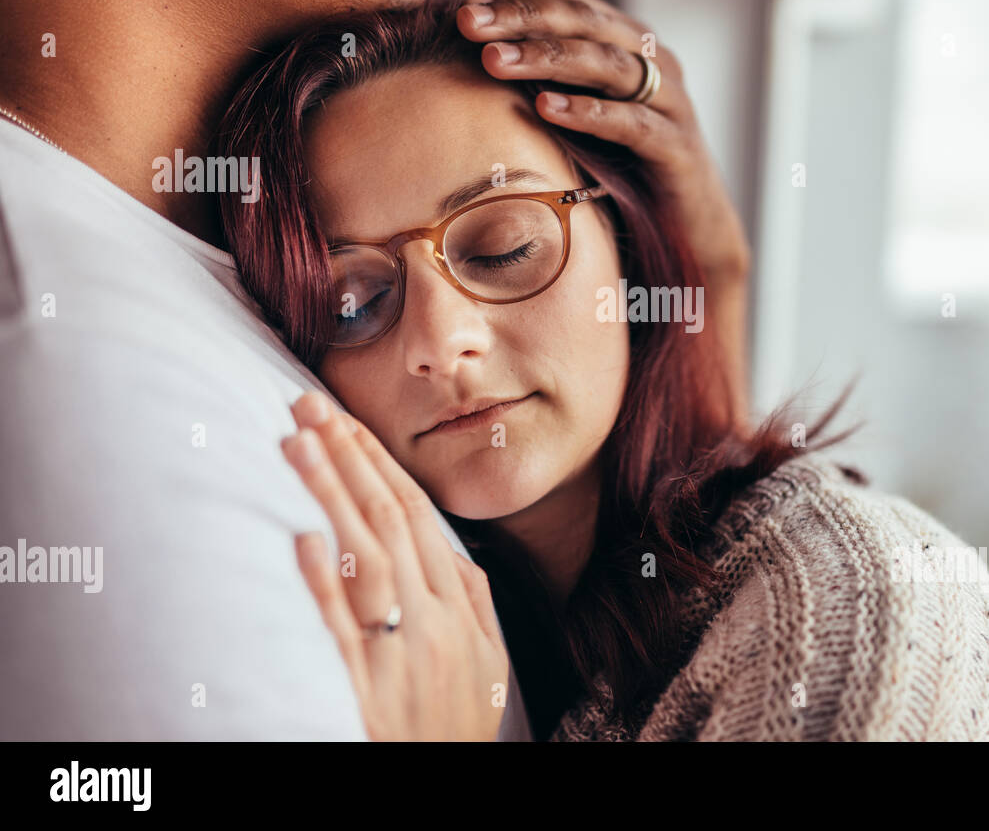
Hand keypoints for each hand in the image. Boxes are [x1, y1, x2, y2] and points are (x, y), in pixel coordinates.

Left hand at [281, 391, 507, 740]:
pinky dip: (325, 582)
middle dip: (346, 456)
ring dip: (328, 494)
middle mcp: (430, 619)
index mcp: (459, 606)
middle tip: (307, 406)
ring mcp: (396, 653)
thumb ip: (474, 598)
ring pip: (364, 557)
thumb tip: (449, 547)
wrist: (440, 787)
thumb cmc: (456, 722)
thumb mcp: (488, 660)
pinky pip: (342, 629)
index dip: (377, 462)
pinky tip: (303, 538)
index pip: (413, 514)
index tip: (344, 419)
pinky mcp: (362, 690)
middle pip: (385, 520)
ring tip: (294, 443)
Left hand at [457, 0, 750, 278]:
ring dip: (546, 58)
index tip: (463, 9)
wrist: (693, 229)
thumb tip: (497, 10)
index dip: (517, 1)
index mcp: (631, 44)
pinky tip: (545, 108)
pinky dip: (588, 111)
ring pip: (607, 64)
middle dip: (522, 19)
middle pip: (585, 22)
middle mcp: (656, 62)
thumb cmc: (630, 166)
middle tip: (467, 24)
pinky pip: (631, 123)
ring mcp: (672, 103)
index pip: (570, 3)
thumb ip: (550, 66)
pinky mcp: (678, 148)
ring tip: (495, 62)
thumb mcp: (585, 110)